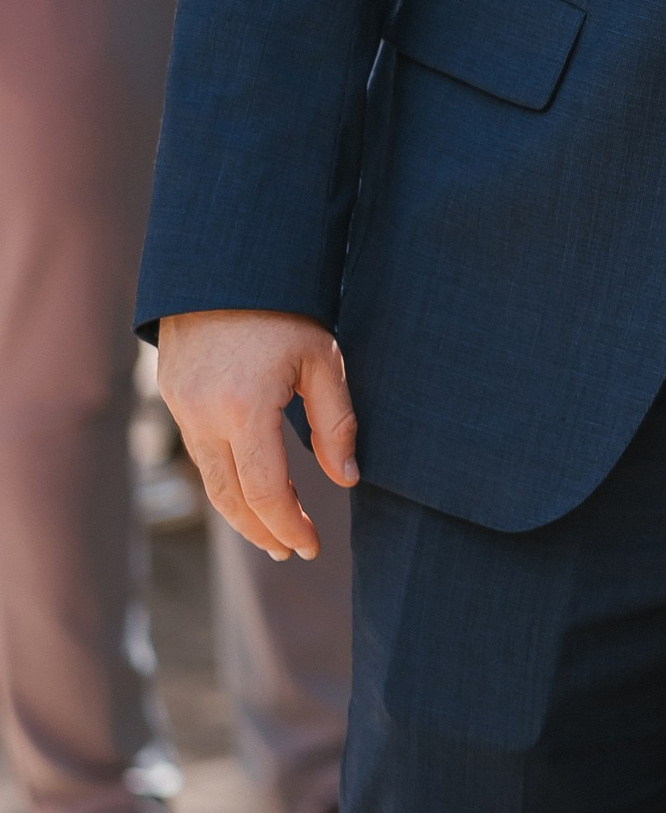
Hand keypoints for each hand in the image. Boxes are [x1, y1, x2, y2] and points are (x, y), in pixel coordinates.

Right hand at [155, 310, 358, 560]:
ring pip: (209, 479)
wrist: (225, 261)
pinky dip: (224, 478)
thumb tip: (347, 479)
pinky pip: (199, 451)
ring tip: (272, 532)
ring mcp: (181, 407)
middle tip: (291, 551)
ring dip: (240, 512)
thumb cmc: (286, 306)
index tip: (311, 546)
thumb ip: (336, 422)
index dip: (289, 526)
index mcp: (245, 408)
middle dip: (262, 531)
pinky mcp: (171, 395)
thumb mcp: (323, 359)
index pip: (265, 491)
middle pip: (230, 498)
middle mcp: (204, 415)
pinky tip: (248, 486)